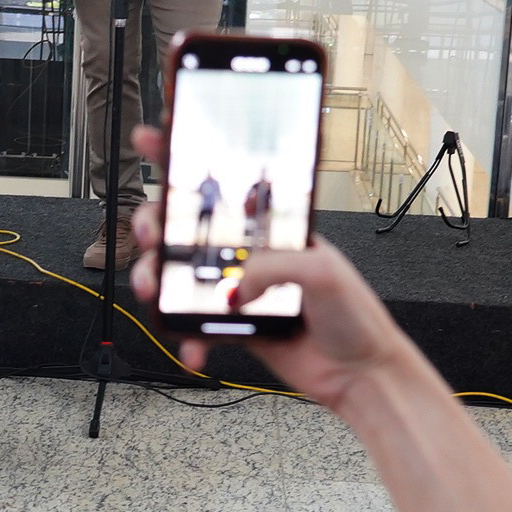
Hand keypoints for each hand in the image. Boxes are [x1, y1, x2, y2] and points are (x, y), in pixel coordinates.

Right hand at [128, 125, 416, 415]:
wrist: (361, 374)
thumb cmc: (357, 316)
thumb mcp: (322, 271)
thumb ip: (270, 267)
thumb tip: (232, 286)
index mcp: (275, 226)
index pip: (228, 182)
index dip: (190, 158)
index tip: (157, 137)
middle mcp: (252, 252)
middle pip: (186, 226)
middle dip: (154, 220)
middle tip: (150, 229)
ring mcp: (239, 289)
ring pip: (179, 275)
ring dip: (155, 277)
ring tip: (153, 288)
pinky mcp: (233, 327)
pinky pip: (195, 326)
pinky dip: (187, 337)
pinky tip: (193, 347)